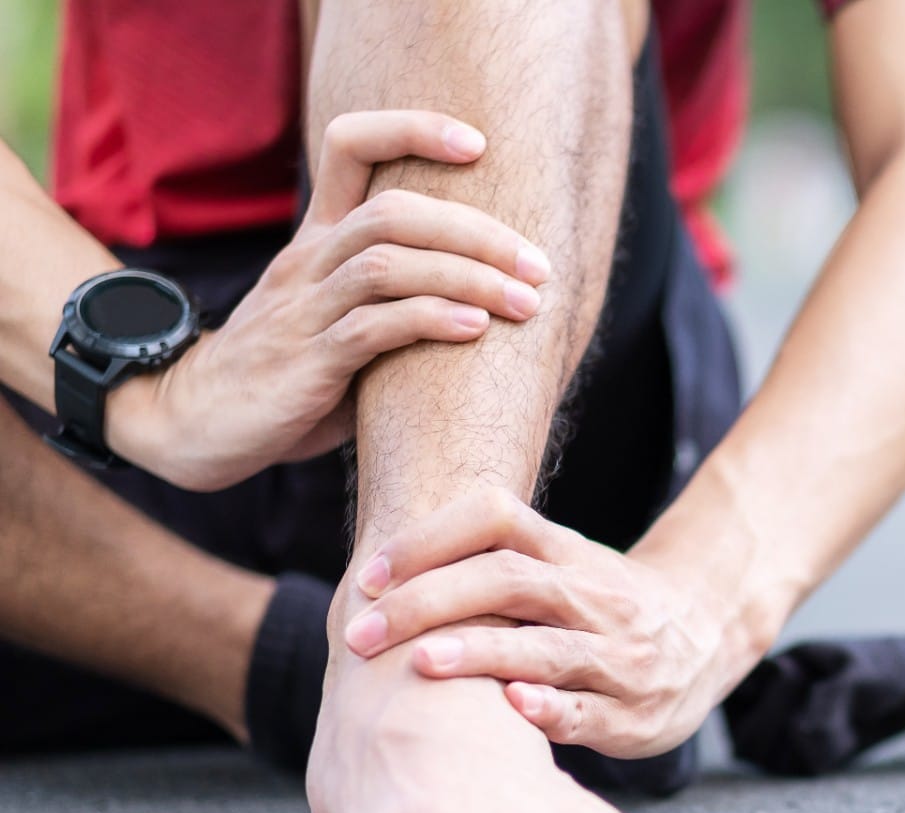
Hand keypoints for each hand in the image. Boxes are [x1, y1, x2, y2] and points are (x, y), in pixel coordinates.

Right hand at [111, 110, 551, 490]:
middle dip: (475, 230)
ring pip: (386, 264)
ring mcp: (303, 310)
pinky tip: (476, 329)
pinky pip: (372, 328)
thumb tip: (491, 303)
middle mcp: (308, 261)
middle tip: (536, 264)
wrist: (199, 424)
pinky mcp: (306, 362)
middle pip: (392, 211)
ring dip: (467, 278)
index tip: (476, 143)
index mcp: (316, 239)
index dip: (409, 128)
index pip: (348, 145)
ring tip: (525, 301)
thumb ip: (399, 302)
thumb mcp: (341, 321)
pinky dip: (430, 321)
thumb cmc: (289, 374)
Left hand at [343, 488, 746, 757]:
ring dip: (480, 651)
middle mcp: (596, 596)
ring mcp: (619, 655)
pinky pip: (588, 709)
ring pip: (546, 646)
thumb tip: (379, 576)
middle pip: (507, 581)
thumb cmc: (606, 605)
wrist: (711, 635)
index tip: (369, 576)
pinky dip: (550, 707)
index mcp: (569, 553)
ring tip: (421, 661)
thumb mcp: (567, 566)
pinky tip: (513, 706)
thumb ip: (498, 562)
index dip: (428, 540)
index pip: (495, 518)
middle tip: (361, 633)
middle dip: (427, 603)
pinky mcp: (632, 714)